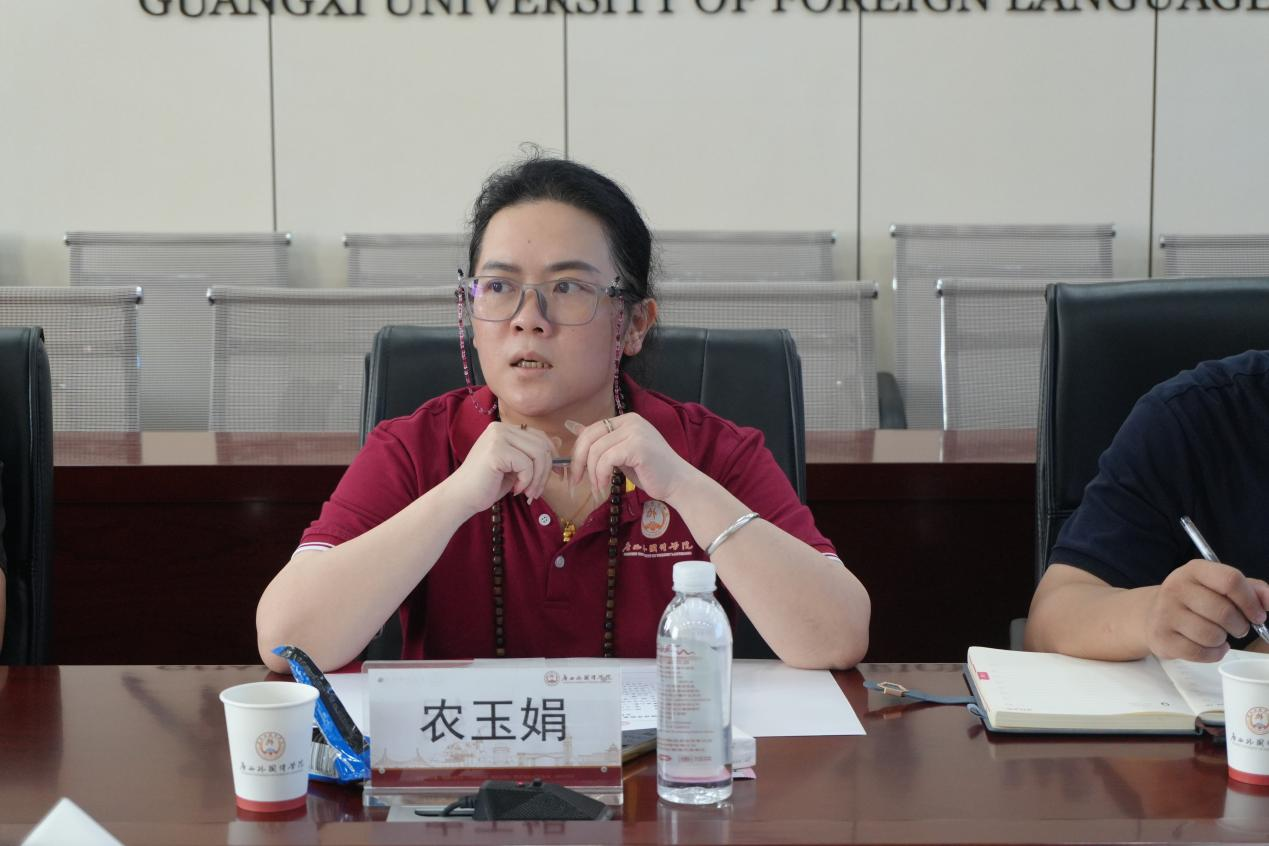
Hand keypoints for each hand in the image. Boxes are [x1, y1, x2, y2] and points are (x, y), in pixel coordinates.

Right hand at [444, 422, 556, 516]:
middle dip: (546, 471)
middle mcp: (500, 428)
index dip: (552, 456)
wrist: (461, 497)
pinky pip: (527, 465)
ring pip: (538, 454)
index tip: (556, 474)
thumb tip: (558, 443)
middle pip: (542, 445)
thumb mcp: (515, 467)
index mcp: (504, 429)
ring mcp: (497, 437)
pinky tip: (515, 490)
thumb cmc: (487, 484)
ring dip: (538, 479)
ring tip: (529, 493)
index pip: (540, 437)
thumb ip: (532, 455)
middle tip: (537, 490)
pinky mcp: (496, 450)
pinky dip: (526, 481)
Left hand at [565, 413, 696, 503]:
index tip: (576, 472)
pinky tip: (605, 487)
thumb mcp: (621, 454)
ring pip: (596, 451)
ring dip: (592, 474)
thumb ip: (601, 442)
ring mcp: (635, 432)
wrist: (677, 483)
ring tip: (598, 488)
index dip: (578, 452)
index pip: (591, 430)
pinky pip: (606, 460)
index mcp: (626, 420)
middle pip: (589, 438)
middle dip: (579, 462)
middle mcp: (630, 421)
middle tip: (577, 481)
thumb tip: (570, 426)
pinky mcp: (637, 446)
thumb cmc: (650, 472)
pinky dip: (601, 476)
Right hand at [1145, 559, 1268, 661]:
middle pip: (1223, 611)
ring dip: (1223, 640)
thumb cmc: (1196, 600)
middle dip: (1239, 626)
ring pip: (1211, 635)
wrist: (1153, 614)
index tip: (1258, 615)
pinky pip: (1199, 653)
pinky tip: (1209, 646)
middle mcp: (1175, 587)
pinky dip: (1212, 654)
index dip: (1251, 601)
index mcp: (1194, 570)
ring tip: (1218, 635)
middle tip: (1237, 628)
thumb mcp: (1219, 586)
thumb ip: (1250, 589)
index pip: (1230, 580)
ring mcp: (1164, 613)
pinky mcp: (1161, 637)